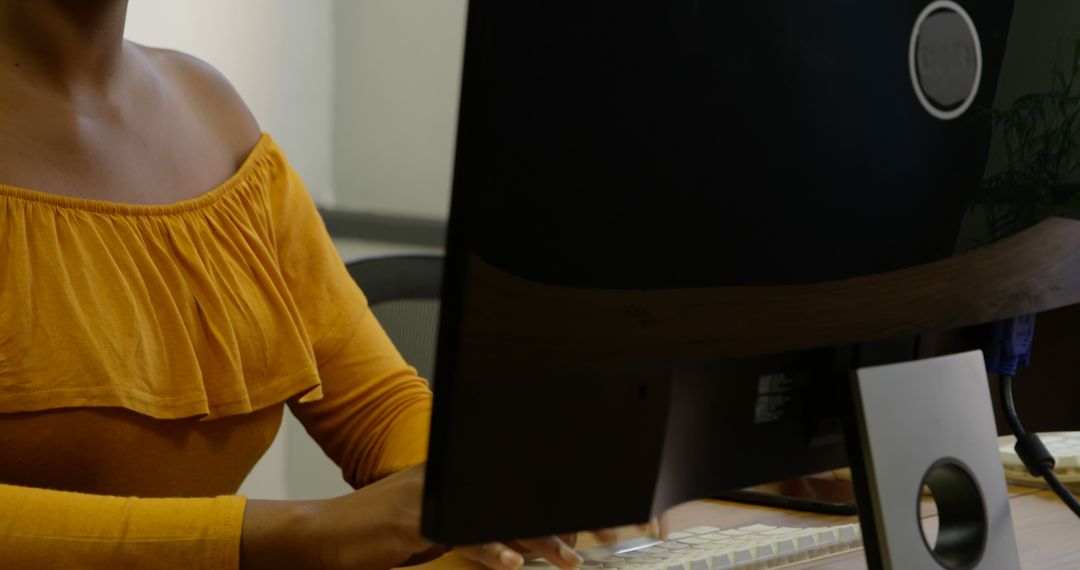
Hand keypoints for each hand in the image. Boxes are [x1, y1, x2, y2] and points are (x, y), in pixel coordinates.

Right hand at [241, 463, 636, 569]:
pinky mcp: (412, 522)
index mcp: (451, 471)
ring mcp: (428, 496)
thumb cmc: (377, 530)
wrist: (323, 536)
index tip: (578, 523)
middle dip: (551, 520)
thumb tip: (511, 536)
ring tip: (565, 557)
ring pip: (494, 515)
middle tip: (585, 540)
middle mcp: (445, 476)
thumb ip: (465, 519)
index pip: (506, 483)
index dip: (544, 504)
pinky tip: (511, 563)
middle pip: (509, 496)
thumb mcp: (428, 520)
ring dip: (534, 540)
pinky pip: (460, 535)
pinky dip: (489, 551)